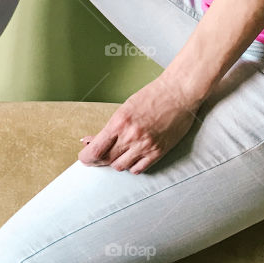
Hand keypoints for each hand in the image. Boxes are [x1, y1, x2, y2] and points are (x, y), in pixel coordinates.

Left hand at [77, 75, 200, 174]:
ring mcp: (145, 145)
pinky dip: (131, 166)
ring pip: (120, 166)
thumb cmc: (153, 96)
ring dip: (115, 162)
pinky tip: (131, 158)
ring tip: (117, 154)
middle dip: (97, 160)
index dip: (86, 158)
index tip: (84, 157)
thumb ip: (110, 127)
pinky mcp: (158, 151)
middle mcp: (131, 136)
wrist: (179, 92)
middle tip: (96, 158)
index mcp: (119, 122)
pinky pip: (138, 169)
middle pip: (106, 160)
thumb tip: (91, 141)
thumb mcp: (126, 108)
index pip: (95, 150)